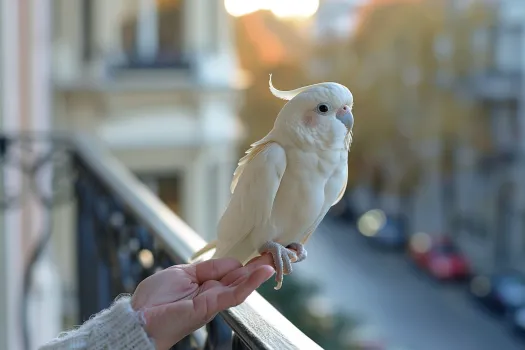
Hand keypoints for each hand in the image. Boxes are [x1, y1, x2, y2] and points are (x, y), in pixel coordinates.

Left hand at [131, 255, 274, 349]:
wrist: (140, 316)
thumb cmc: (155, 296)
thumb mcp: (183, 272)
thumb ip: (208, 268)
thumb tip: (233, 263)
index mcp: (205, 283)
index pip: (230, 270)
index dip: (244, 262)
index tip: (260, 250)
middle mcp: (212, 293)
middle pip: (240, 277)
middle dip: (258, 265)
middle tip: (277, 252)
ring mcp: (213, 300)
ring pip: (242, 285)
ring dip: (259, 272)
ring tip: (275, 259)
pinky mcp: (211, 306)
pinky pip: (235, 293)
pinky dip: (251, 283)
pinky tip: (264, 272)